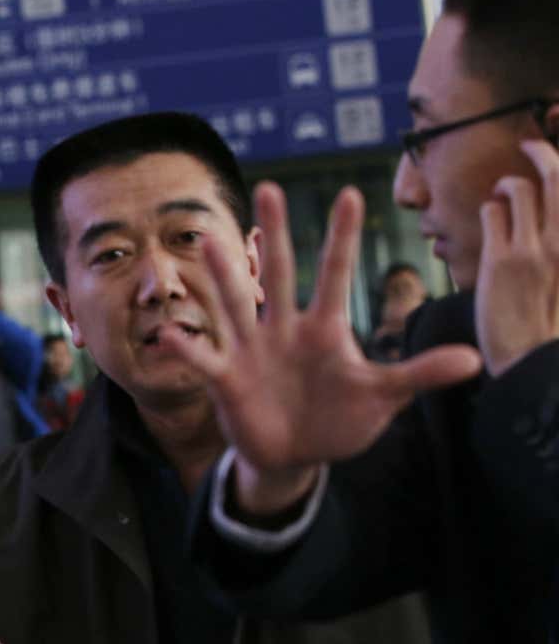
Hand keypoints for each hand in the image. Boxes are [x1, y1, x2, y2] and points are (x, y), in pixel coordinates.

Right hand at [159, 184, 481, 514]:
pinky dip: (186, 348)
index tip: (352, 194)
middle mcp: (284, 330)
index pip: (335, 275)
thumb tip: (475, 361)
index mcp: (324, 329)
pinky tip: (169, 334)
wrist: (294, 455)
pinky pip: (205, 358)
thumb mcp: (382, 398)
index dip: (342, 238)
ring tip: (208, 242)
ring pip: (235, 305)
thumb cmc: (338, 420)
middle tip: (270, 189)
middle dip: (275, 234)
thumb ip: (418, 373)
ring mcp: (252, 351)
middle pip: (279, 273)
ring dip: (222, 276)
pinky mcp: (226, 378)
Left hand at [475, 140, 558, 376]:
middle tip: (531, 145)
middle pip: (558, 176)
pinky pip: (493, 213)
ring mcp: (536, 249)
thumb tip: (552, 219)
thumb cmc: (553, 325)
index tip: (556, 158)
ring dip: (508, 182)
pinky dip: (491, 208)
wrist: (535, 361)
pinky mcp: (503, 261)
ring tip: (504, 190)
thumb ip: (558, 244)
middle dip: (543, 152)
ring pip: (520, 190)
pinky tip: (491, 218)